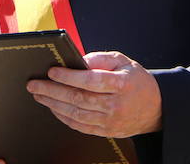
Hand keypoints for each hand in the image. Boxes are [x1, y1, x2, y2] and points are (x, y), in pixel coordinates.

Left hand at [26, 51, 161, 137]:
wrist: (155, 108)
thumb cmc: (135, 80)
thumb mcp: (123, 61)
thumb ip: (100, 59)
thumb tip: (76, 61)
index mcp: (122, 84)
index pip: (91, 81)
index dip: (69, 77)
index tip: (52, 71)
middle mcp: (116, 105)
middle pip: (79, 99)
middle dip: (53, 90)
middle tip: (34, 84)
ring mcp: (110, 121)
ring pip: (76, 114)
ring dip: (53, 104)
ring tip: (39, 94)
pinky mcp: (106, 131)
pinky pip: (80, 126)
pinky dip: (63, 117)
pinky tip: (53, 107)